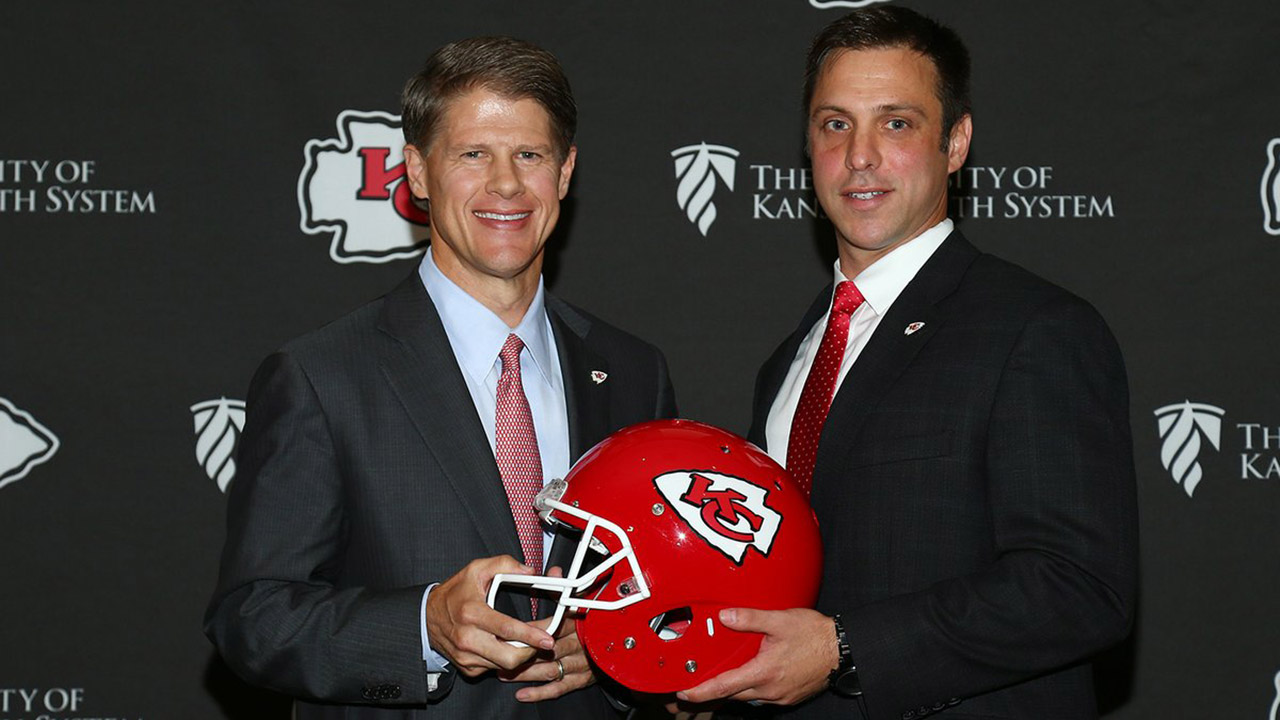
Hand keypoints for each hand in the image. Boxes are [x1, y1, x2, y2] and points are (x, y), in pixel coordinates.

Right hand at [424, 555, 554, 676]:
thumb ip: (504, 564)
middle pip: (509, 657)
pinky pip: (494, 669)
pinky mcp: (468, 667)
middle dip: (531, 651)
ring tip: (527, 642)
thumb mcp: (476, 570)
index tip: (547, 638)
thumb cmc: (454, 593)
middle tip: (542, 641)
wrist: (426, 617)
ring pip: (504, 666)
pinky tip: (507, 646)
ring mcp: (467, 656)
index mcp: (472, 613)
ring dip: (520, 656)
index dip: (531, 635)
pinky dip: (505, 660)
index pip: (507, 629)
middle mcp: (468, 638)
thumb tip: (528, 571)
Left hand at [501, 568, 596, 701]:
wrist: (627, 642)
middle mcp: (580, 644)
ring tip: (505, 673)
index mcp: (579, 623)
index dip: (531, 631)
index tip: (512, 633)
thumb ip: (564, 589)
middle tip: (501, 656)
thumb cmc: (598, 620)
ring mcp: (581, 663)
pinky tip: (523, 693)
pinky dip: (540, 692)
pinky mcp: (583, 679)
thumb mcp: (584, 599)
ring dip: (526, 674)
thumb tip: (554, 571)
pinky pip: (559, 688)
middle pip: (548, 651)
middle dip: (523, 655)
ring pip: (550, 670)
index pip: (551, 627)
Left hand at [674, 608, 837, 705]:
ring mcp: (780, 696)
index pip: (724, 686)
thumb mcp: (781, 620)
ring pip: (748, 696)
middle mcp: (770, 690)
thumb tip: (725, 616)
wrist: (844, 650)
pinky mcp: (789, 696)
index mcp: (764, 672)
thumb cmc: (816, 635)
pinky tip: (752, 673)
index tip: (685, 693)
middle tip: (697, 683)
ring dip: (735, 687)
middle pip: (733, 694)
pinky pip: (763, 695)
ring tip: (724, 675)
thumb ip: (750, 618)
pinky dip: (752, 687)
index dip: (701, 691)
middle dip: (714, 691)